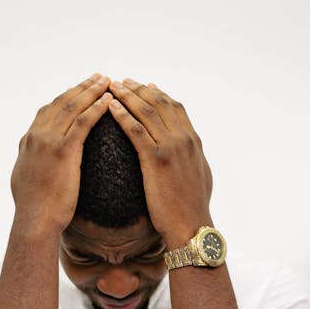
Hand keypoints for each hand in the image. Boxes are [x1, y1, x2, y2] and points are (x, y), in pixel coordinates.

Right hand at [10, 75, 112, 234]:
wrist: (34, 222)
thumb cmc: (34, 209)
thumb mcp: (27, 179)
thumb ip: (32, 163)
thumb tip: (33, 161)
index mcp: (28, 140)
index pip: (49, 110)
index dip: (68, 97)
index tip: (82, 88)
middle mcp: (36, 135)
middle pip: (62, 102)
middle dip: (82, 87)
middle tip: (99, 77)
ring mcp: (47, 141)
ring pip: (72, 107)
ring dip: (91, 91)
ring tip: (107, 81)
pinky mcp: (62, 151)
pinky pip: (82, 123)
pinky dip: (96, 109)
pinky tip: (109, 101)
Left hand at [107, 80, 212, 246]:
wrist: (192, 227)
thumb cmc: (193, 208)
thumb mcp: (200, 177)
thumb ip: (193, 159)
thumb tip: (191, 153)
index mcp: (193, 140)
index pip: (174, 107)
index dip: (157, 93)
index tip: (143, 85)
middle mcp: (184, 138)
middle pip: (159, 103)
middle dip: (138, 89)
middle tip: (121, 81)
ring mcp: (171, 147)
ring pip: (146, 111)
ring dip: (127, 95)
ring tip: (111, 87)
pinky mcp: (157, 159)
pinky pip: (136, 130)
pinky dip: (122, 114)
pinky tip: (109, 107)